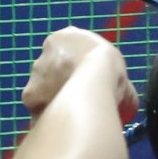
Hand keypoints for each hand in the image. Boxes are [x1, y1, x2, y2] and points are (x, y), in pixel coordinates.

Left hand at [23, 26, 137, 121]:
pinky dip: (49, 114)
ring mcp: (36, 72)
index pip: (68, 52)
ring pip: (45, 89)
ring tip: (74, 114)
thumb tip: (127, 102)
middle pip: (53, 71)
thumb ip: (114, 80)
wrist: (95, 83)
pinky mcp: (30, 93)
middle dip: (64, 85)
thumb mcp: (119, 72)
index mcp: (67, 36)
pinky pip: (40, 107)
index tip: (88, 83)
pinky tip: (64, 122)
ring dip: (56, 100)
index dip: (79, 70)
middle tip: (81, 101)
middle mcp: (46, 50)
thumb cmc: (110, 71)